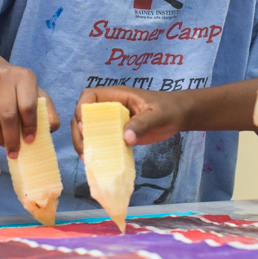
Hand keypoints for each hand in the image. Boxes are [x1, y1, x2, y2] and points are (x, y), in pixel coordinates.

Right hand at [0, 63, 58, 155]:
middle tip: (15, 152)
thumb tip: (50, 130)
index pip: (28, 106)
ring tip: (6, 146)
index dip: (30, 126)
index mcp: (25, 77)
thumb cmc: (17, 87)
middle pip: (8, 115)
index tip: (30, 140)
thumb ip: (47, 110)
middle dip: (12, 138)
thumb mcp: (35, 93)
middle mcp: (4, 78)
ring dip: (0, 138)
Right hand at [72, 86, 187, 156]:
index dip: (82, 109)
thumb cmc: (169, 109)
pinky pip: (100, 140)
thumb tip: (126, 138)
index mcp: (117, 96)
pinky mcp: (117, 133)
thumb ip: (142, 124)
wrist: (179, 116)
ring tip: (87, 158)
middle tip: (84, 149)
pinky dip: (95, 150)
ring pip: (88, 128)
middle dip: (78, 131)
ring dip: (83, 142)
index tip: (84, 126)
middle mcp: (110, 107)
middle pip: (83, 114)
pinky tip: (95, 162)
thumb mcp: (158, 115)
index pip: (89, 96)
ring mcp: (112, 120)